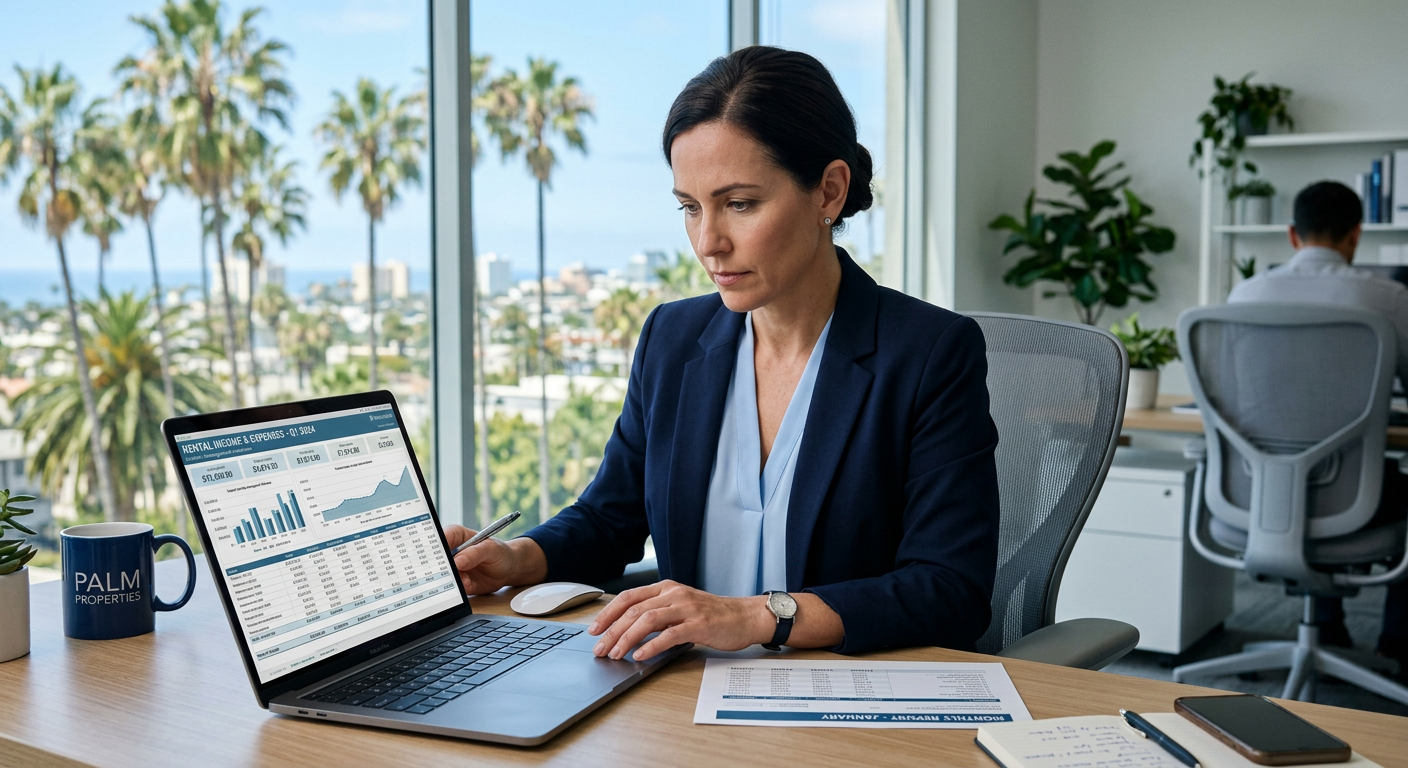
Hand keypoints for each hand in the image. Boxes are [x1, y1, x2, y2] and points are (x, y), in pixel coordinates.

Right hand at [443, 525, 544, 594]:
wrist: (509, 570)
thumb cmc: (500, 553)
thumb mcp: (491, 549)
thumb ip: (475, 553)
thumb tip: (458, 561)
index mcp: (457, 536)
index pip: (442, 537)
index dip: (435, 545)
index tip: (435, 554)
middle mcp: (451, 552)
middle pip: (436, 558)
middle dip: (437, 566)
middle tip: (445, 571)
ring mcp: (453, 569)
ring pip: (441, 575)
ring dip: (445, 581)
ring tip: (459, 581)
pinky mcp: (457, 583)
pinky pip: (451, 589)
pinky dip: (454, 591)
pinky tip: (463, 588)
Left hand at [586, 580, 772, 661]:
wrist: (745, 616)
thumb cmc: (713, 615)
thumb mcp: (681, 606)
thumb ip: (658, 613)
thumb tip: (628, 631)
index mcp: (666, 588)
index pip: (628, 597)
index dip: (608, 613)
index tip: (594, 629)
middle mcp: (674, 594)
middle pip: (633, 609)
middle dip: (612, 630)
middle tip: (600, 648)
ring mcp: (686, 607)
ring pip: (647, 620)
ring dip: (627, 638)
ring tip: (616, 654)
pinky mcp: (698, 624)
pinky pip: (669, 635)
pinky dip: (651, 646)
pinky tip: (640, 656)